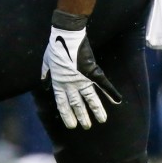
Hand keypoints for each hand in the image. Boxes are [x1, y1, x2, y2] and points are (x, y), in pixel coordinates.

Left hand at [41, 15, 120, 129]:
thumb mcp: (46, 62)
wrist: (67, 35)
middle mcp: (70, 84)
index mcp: (59, 82)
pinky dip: (111, 92)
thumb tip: (44, 83)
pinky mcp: (92, 72)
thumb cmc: (55, 47)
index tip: (71, 125)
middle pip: (77, 104)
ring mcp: (82, 79)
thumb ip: (45, 74)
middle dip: (82, 117)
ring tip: (101, 120)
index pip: (63, 104)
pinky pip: (103, 84)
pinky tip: (117, 101)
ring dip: (96, 110)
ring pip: (90, 98)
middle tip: (86, 126)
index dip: (67, 115)